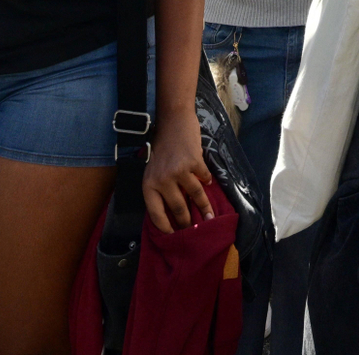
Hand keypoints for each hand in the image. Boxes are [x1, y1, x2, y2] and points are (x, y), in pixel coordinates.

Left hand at [142, 109, 214, 231]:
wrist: (173, 122)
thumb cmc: (162, 147)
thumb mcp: (154, 170)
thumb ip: (160, 189)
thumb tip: (173, 212)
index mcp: (148, 184)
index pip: (156, 213)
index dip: (165, 228)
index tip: (174, 236)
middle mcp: (162, 180)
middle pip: (177, 208)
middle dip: (187, 222)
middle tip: (194, 231)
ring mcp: (178, 171)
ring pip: (194, 196)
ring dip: (204, 208)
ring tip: (209, 217)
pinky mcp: (194, 162)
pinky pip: (204, 179)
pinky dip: (207, 181)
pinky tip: (208, 183)